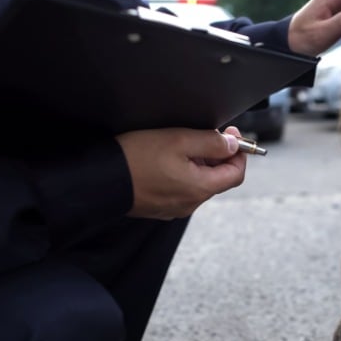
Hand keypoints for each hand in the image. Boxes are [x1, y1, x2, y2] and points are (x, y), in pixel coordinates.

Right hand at [116, 126, 245, 219]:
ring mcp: (175, 207)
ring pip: (199, 183)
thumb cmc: (137, 158)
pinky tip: (167, 160)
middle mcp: (191, 203)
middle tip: (206, 134)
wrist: (101, 180)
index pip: (236, 174)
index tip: (231, 133)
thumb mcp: (179, 140)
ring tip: (183, 144)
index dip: (239, 152)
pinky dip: (183, 173)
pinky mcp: (160, 207)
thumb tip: (232, 145)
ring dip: (200, 164)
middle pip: (218, 179)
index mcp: (200, 188)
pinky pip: (181, 189)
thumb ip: (211, 143)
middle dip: (218, 156)